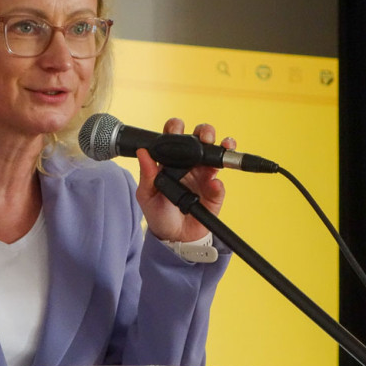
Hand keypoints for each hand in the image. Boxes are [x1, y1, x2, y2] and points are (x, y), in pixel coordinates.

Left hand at [136, 118, 233, 242]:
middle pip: (200, 140)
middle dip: (205, 132)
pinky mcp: (214, 193)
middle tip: (204, 136)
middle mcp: (190, 164)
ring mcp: (204, 177)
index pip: (175, 138)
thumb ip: (147, 174)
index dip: (177, 128)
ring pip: (216, 156)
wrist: (172, 237)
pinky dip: (218, 185)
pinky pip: (219, 185)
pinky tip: (214, 185)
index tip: (177, 127)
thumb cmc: (158, 213)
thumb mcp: (147, 195)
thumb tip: (142, 152)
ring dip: (222, 148)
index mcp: (171, 161)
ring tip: (223, 147)